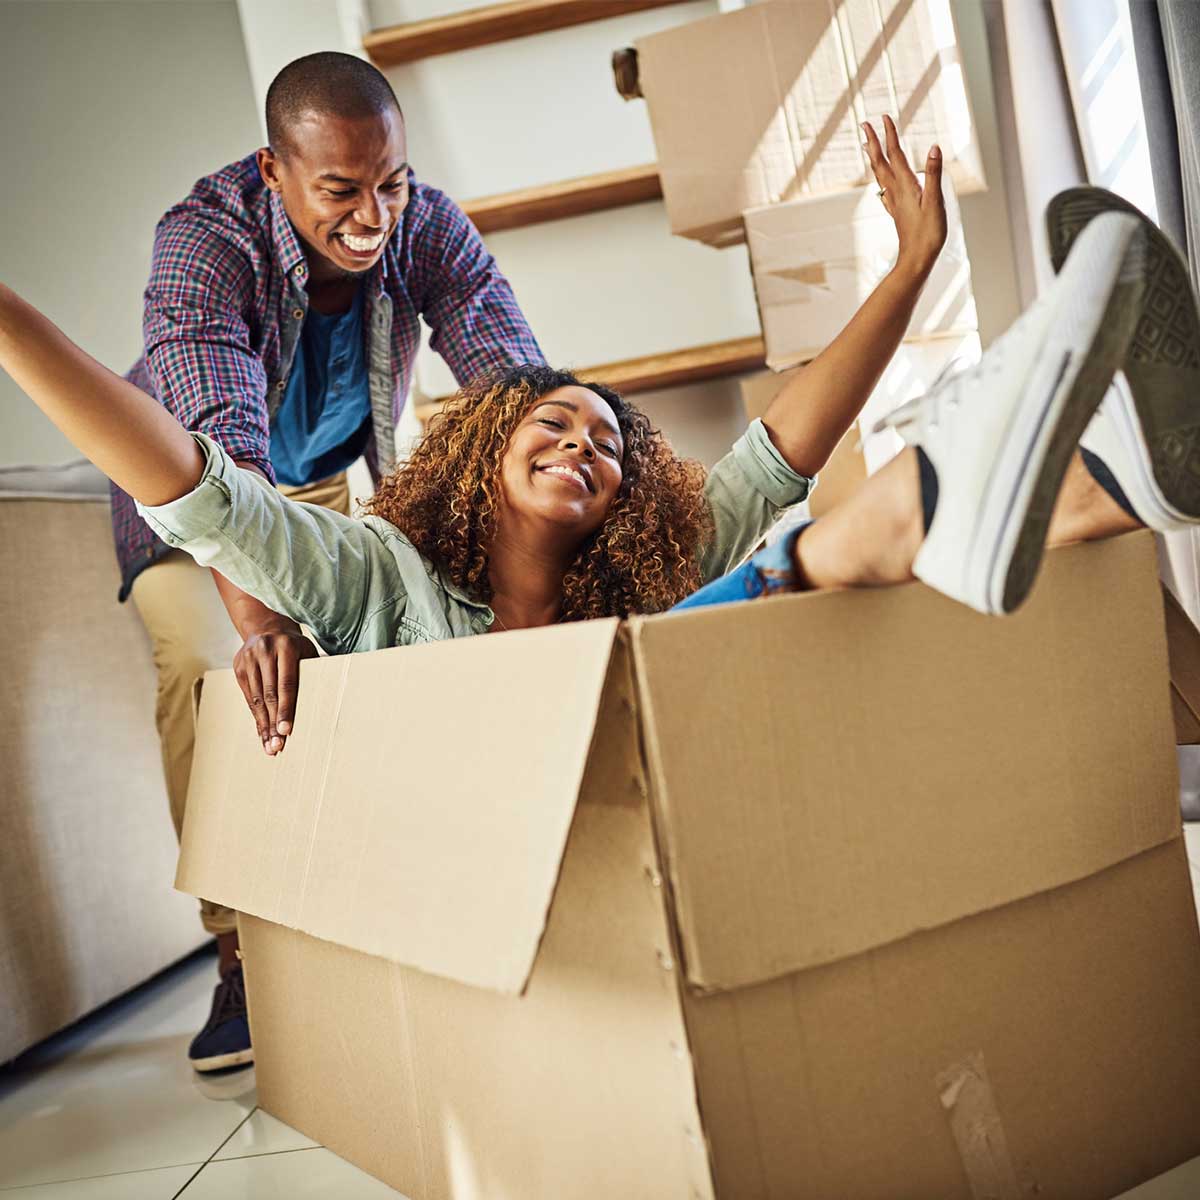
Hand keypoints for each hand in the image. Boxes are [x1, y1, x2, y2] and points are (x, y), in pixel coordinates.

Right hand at [232, 622, 318, 755]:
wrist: (266, 626)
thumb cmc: (294, 646)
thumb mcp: (307, 651)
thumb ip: (314, 672)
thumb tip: (328, 700)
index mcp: (287, 647)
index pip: (287, 683)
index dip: (286, 708)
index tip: (287, 730)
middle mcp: (265, 651)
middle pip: (270, 694)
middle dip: (273, 722)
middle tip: (278, 746)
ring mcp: (249, 659)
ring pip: (257, 698)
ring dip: (263, 724)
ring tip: (270, 745)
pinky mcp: (239, 667)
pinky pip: (248, 697)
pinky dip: (256, 716)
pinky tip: (262, 732)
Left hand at [862, 114, 946, 281]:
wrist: (916, 261)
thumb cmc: (928, 234)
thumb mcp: (935, 202)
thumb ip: (934, 174)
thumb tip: (934, 148)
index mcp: (906, 186)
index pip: (896, 155)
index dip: (889, 135)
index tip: (883, 117)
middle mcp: (896, 192)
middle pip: (881, 162)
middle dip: (873, 141)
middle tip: (864, 124)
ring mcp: (895, 203)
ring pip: (880, 175)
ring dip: (874, 157)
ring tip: (867, 145)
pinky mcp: (898, 212)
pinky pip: (885, 189)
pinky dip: (881, 178)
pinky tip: (881, 182)